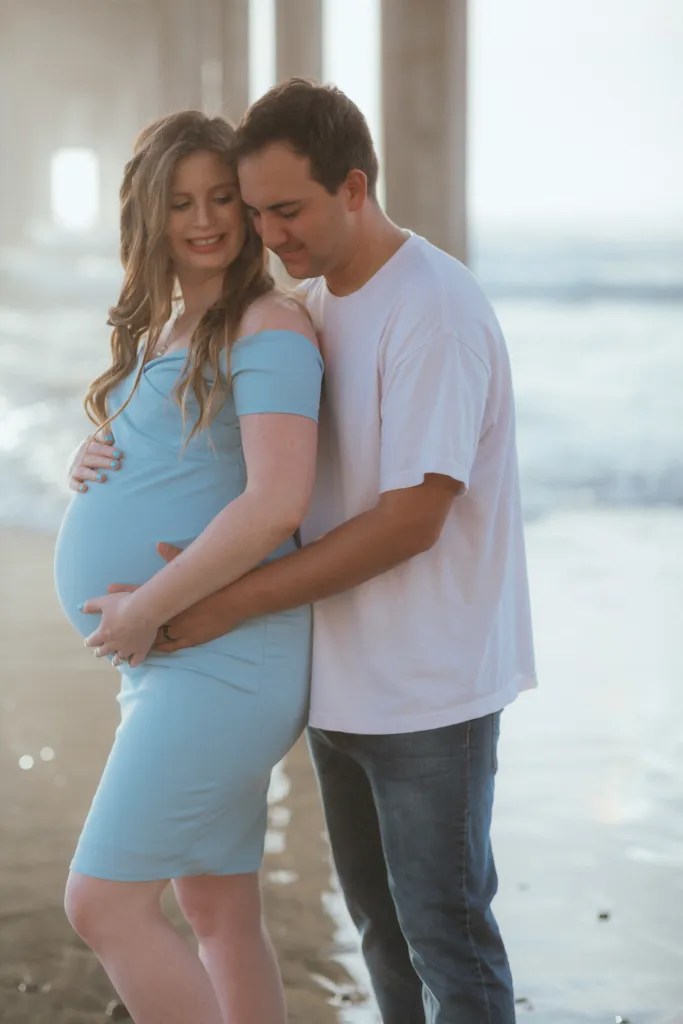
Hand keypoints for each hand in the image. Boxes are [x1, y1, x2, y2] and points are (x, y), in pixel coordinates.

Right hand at [68, 430, 122, 493]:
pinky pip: (72, 483)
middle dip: (104, 462)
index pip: (96, 446)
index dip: (107, 450)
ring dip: (92, 475)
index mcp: (89, 444)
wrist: (78, 462)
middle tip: (117, 465)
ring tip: (103, 478)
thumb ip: (105, 438)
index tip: (118, 453)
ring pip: (82, 471)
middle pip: (91, 458)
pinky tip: (84, 488)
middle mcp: (80, 455)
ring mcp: (75, 468)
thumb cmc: (97, 452)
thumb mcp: (100, 442)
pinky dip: (77, 486)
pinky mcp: (71, 480)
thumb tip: (110, 438)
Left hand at [82, 591, 157, 667]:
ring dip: (115, 660)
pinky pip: (135, 661)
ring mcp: (127, 649)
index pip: (91, 641)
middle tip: (99, 652)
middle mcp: (113, 644)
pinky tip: (131, 663)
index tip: (89, 642)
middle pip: (102, 652)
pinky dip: (132, 663)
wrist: (145, 609)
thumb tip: (79, 608)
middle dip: (99, 652)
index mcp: (103, 633)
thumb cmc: (124, 604)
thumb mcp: (104, 601)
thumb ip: (91, 605)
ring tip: (115, 661)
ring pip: (118, 659)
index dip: (89, 641)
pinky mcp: (140, 650)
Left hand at [103, 542, 242, 653]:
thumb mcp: (192, 568)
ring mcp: (179, 629)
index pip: (141, 595)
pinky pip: (170, 646)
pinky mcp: (190, 639)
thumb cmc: (213, 583)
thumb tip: (159, 544)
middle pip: (143, 622)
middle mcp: (170, 616)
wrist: (233, 599)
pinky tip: (151, 651)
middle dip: (127, 624)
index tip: (108, 591)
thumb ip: (173, 556)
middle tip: (111, 628)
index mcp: (169, 599)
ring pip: (154, 638)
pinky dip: (159, 648)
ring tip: (127, 645)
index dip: (124, 594)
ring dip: (141, 641)